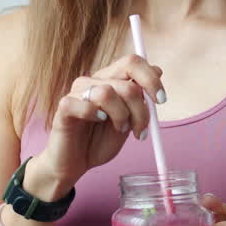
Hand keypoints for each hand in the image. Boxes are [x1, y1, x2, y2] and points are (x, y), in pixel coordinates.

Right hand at [24, 54, 164, 200]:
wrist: (75, 164)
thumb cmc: (99, 141)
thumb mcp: (129, 121)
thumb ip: (141, 98)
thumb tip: (158, 69)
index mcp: (110, 80)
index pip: (132, 62)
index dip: (151, 78)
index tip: (161, 100)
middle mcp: (94, 81)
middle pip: (126, 78)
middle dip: (141, 108)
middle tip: (141, 129)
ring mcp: (77, 92)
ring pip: (107, 92)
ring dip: (121, 115)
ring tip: (119, 129)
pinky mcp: (64, 107)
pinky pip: (84, 104)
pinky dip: (95, 115)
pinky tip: (97, 122)